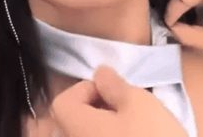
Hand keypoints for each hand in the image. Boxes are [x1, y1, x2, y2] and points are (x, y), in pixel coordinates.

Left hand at [51, 66, 186, 136]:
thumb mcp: (140, 103)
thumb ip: (114, 85)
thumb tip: (100, 73)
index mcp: (75, 127)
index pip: (62, 102)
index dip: (86, 90)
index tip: (113, 94)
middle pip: (71, 123)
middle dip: (95, 110)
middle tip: (126, 111)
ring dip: (102, 129)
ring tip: (133, 129)